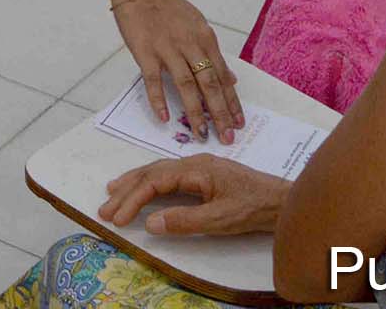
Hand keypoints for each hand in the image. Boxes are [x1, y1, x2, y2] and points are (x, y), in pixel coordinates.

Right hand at [99, 155, 289, 236]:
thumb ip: (184, 221)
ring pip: (159, 172)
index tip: (116, 217)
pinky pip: (169, 177)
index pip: (154, 181)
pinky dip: (151, 183)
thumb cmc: (253, 209)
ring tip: (113, 193)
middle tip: (104, 208)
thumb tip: (149, 223)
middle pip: (152, 173)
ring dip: (135, 184)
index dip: (132, 199)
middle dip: (126, 191)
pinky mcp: (204, 176)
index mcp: (196, 169)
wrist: (282, 201)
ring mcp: (199, 168)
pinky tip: (145, 190)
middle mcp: (194, 163)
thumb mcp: (219, 219)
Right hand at [110, 0, 242, 141]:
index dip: (231, 101)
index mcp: (205, 39)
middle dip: (220, 113)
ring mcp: (168, 49)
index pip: (222, 76)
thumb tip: (231, 77)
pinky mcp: (146, 53)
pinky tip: (165, 118)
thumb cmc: (169, 8)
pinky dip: (159, 100)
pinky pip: (154, 80)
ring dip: (195, 112)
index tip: (239, 122)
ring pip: (186, 86)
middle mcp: (191, 45)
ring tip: (202, 133)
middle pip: (209, 84)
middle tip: (227, 137)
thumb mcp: (198, 25)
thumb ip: (212, 53)